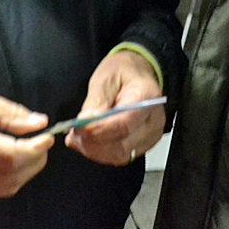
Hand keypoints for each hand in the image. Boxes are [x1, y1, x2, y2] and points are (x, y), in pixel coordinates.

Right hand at [0, 84, 53, 197]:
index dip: (36, 149)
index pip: (12, 156)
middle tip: (43, 142)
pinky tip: (13, 159)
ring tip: (32, 150)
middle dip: (35, 160)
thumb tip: (38, 122)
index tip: (47, 136)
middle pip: (13, 175)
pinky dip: (10, 177)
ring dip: (26, 171)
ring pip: (6, 187)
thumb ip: (9, 114)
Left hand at [65, 49, 165, 165]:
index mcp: (147, 96)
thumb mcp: (105, 77)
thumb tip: (86, 122)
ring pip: (121, 155)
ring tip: (78, 138)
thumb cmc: (124, 72)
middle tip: (74, 134)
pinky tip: (88, 142)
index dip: (99, 130)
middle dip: (93, 144)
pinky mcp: (143, 144)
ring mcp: (151, 134)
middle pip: (123, 145)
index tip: (79, 129)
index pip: (124, 123)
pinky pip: (121, 156)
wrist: (137, 74)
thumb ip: (96, 100)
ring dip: (95, 151)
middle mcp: (154, 119)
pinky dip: (101, 153)